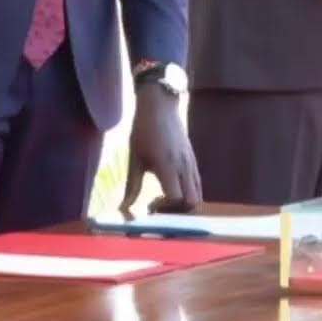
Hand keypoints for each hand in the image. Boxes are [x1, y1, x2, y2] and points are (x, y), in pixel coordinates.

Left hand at [121, 83, 201, 213]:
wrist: (161, 108)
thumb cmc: (143, 131)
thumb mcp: (134, 159)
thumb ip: (132, 187)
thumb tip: (123, 209)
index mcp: (167, 166)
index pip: (177, 198)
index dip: (165, 208)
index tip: (150, 205)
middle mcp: (184, 167)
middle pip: (194, 203)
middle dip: (177, 212)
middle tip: (158, 206)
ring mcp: (192, 165)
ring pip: (198, 196)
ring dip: (183, 205)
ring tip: (162, 198)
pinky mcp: (194, 162)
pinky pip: (197, 186)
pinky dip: (187, 194)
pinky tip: (169, 188)